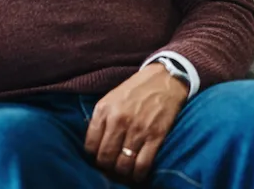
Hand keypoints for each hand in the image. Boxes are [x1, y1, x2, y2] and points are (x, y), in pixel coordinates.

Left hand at [85, 64, 187, 184]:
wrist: (163, 79)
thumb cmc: (135, 89)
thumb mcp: (111, 98)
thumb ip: (101, 118)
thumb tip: (94, 143)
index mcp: (104, 109)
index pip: (90, 144)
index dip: (93, 156)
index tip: (98, 157)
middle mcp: (118, 120)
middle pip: (105, 157)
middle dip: (106, 166)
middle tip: (111, 167)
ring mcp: (137, 129)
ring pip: (123, 165)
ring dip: (122, 173)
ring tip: (123, 171)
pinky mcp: (155, 136)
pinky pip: (142, 165)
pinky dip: (138, 175)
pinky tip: (137, 174)